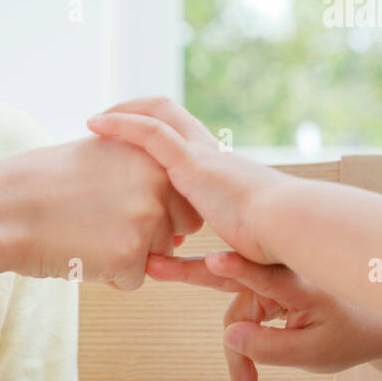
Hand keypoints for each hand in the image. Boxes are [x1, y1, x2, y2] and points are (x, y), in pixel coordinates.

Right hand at [0, 134, 201, 289]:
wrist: (7, 207)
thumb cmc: (49, 182)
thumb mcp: (105, 153)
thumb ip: (146, 169)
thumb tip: (179, 194)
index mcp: (156, 157)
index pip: (186, 200)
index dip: (155, 212)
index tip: (118, 207)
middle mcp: (160, 184)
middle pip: (178, 231)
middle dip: (150, 237)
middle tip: (102, 223)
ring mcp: (148, 220)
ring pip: (158, 258)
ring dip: (128, 256)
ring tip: (87, 234)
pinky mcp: (131, 255)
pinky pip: (134, 280)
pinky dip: (109, 276)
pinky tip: (81, 253)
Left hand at [86, 97, 291, 263]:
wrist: (288, 229)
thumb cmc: (269, 248)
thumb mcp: (229, 251)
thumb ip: (196, 261)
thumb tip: (173, 269)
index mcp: (220, 171)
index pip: (185, 139)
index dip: (158, 135)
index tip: (131, 146)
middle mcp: (211, 153)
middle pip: (170, 113)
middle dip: (136, 111)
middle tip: (105, 121)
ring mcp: (202, 154)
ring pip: (158, 113)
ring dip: (124, 111)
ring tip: (94, 121)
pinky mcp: (193, 161)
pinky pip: (149, 132)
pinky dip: (120, 124)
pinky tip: (94, 125)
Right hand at [147, 250, 381, 380]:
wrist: (373, 324)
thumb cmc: (349, 335)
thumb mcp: (314, 354)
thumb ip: (270, 348)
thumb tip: (229, 337)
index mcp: (298, 283)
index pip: (262, 275)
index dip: (237, 268)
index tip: (215, 259)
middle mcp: (280, 274)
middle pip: (228, 279)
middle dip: (188, 274)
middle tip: (152, 265)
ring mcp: (271, 281)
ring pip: (235, 316)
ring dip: (237, 354)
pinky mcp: (266, 290)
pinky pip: (242, 317)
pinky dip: (243, 347)